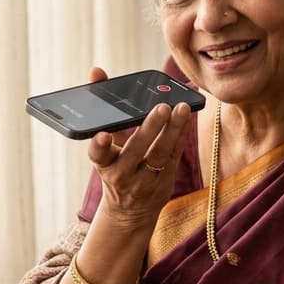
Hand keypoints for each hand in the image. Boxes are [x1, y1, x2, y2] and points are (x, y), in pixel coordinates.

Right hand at [85, 67, 193, 228]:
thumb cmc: (117, 166)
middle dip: (149, 129)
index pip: (97, 155)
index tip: (102, 135)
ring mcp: (145, 181)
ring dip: (172, 130)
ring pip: (160, 154)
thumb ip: (104, 109)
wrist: (130, 211)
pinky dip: (181, 134)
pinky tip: (187, 115)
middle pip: (136, 150)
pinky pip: (174, 156)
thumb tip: (96, 72)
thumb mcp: (106, 145)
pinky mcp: (164, 183)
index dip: (98, 145)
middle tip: (161, 107)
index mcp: (104, 164)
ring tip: (181, 108)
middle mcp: (122, 175)